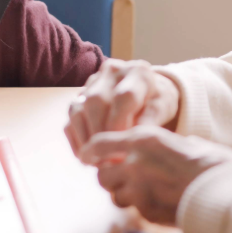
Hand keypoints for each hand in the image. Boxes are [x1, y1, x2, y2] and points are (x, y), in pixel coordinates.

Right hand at [64, 59, 179, 155]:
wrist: (148, 92)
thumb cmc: (157, 101)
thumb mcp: (163, 108)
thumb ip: (151, 121)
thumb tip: (133, 141)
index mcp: (137, 72)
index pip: (124, 96)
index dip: (121, 123)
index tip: (123, 146)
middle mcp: (111, 72)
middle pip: (96, 101)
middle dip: (100, 132)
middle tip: (107, 158)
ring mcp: (91, 83)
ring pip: (78, 109)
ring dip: (85, 138)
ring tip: (95, 160)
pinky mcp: (78, 97)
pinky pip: (69, 118)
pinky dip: (75, 139)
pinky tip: (85, 155)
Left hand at [79, 126, 231, 224]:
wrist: (222, 192)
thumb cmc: (211, 165)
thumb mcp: (185, 142)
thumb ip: (163, 145)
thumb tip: (160, 148)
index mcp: (142, 140)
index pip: (100, 144)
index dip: (89, 151)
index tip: (84, 156)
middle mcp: (134, 163)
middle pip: (102, 175)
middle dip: (110, 178)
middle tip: (123, 179)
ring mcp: (137, 188)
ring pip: (115, 195)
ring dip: (124, 195)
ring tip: (142, 192)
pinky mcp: (145, 210)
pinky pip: (135, 210)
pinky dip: (142, 208)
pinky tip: (158, 203)